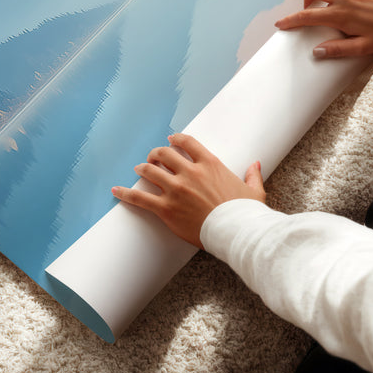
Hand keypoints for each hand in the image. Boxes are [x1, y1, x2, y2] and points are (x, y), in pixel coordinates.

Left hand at [112, 134, 264, 248]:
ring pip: (150, 171)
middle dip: (156, 154)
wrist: (236, 232)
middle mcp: (190, 172)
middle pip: (164, 154)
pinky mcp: (166, 208)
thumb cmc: (246, 213)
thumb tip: (256, 164)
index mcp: (210, 164)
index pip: (187, 143)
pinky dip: (126, 193)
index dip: (176, 140)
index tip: (170, 140)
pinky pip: (140, 198)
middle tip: (152, 158)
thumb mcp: (253, 191)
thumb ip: (252, 175)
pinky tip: (116, 190)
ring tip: (138, 169)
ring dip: (143, 168)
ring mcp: (176, 190)